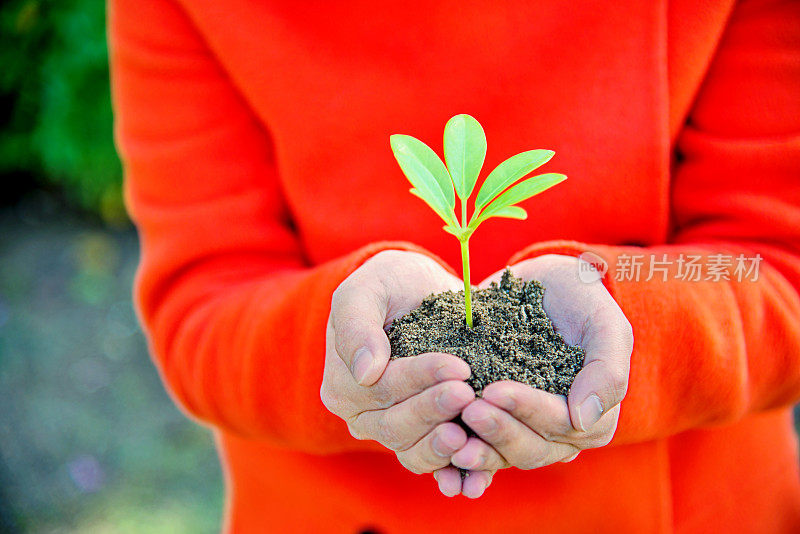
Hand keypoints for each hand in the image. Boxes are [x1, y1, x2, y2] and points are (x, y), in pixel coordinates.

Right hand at [320, 250, 476, 495]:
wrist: (424, 294)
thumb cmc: (392, 283)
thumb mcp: (370, 286)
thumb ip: (358, 322)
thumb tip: (365, 370)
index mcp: (343, 384)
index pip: (380, 388)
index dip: (419, 379)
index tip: (458, 366)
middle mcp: (362, 416)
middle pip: (396, 424)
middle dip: (433, 410)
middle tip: (468, 394)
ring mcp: (393, 432)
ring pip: (413, 452)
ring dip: (441, 448)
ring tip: (469, 435)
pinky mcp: (424, 440)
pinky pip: (435, 466)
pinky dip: (454, 474)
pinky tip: (475, 479)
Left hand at [449, 254, 633, 489]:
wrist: (540, 284)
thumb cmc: (579, 299)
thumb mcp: (604, 322)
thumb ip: (607, 370)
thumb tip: (584, 420)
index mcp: (594, 418)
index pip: (561, 424)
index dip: (529, 410)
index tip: (495, 391)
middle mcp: (561, 435)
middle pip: (531, 448)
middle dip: (499, 431)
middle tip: (469, 410)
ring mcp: (525, 432)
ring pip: (502, 455)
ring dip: (478, 449)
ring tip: (450, 433)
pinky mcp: (495, 425)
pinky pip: (479, 449)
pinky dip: (461, 457)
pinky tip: (442, 456)